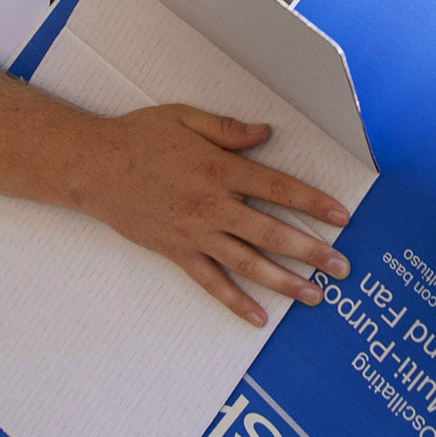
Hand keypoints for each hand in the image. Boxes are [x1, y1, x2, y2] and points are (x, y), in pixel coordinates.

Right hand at [64, 103, 352, 326]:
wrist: (92, 168)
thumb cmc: (140, 137)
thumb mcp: (185, 118)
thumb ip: (228, 128)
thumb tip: (267, 133)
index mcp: (220, 169)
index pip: (279, 188)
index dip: (313, 202)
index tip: (343, 216)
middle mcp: (212, 205)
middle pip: (271, 232)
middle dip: (311, 251)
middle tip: (342, 267)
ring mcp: (195, 233)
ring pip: (248, 263)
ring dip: (284, 281)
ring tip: (315, 296)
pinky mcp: (177, 253)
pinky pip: (211, 282)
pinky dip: (235, 302)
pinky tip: (258, 318)